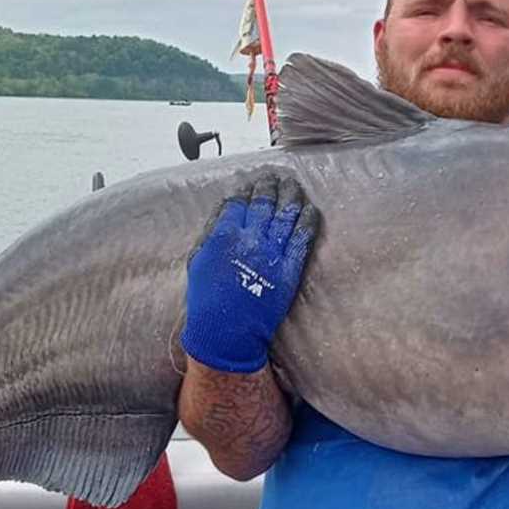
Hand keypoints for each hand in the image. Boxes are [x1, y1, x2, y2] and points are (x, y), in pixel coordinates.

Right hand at [181, 173, 319, 372]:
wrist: (227, 332)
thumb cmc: (207, 299)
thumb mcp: (197, 261)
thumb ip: (211, 232)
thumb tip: (225, 209)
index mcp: (224, 236)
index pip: (239, 203)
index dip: (246, 189)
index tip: (251, 182)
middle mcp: (250, 240)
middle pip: (264, 203)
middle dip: (270, 186)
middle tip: (275, 176)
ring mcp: (272, 253)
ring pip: (286, 215)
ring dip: (291, 195)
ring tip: (293, 184)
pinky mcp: (290, 269)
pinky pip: (301, 238)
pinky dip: (307, 221)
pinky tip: (310, 209)